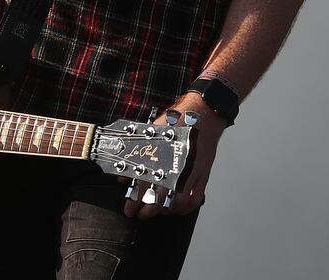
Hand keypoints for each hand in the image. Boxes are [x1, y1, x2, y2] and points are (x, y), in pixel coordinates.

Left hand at [120, 94, 226, 220]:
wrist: (204, 112)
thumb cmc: (177, 119)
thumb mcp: (154, 131)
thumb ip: (138, 153)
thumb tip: (124, 174)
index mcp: (164, 153)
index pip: (147, 183)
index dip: (136, 198)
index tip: (129, 208)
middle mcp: (178, 165)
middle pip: (161, 196)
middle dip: (147, 209)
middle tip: (139, 215)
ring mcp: (193, 171)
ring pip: (177, 202)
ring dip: (164, 211)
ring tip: (155, 214)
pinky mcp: (203, 174)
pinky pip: (195, 199)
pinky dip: (185, 209)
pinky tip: (176, 210)